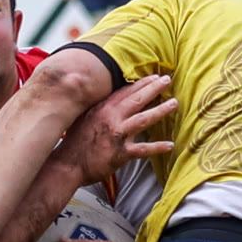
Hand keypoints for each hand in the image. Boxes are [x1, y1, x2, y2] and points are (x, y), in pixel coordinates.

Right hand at [58, 73, 176, 183]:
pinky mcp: (119, 153)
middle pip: (136, 100)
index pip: (125, 92)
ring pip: (143, 119)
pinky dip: (157, 147)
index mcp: (102, 109)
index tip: (154, 77)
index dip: (141, 83)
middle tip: (167, 80)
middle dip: (153, 88)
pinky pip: (142, 149)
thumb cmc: (74, 142)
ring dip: (160, 110)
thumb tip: (107, 98)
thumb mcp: (82, 117)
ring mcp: (116, 135)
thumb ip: (97, 107)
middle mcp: (111, 118)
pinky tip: (170, 145)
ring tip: (174, 103)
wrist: (67, 165)